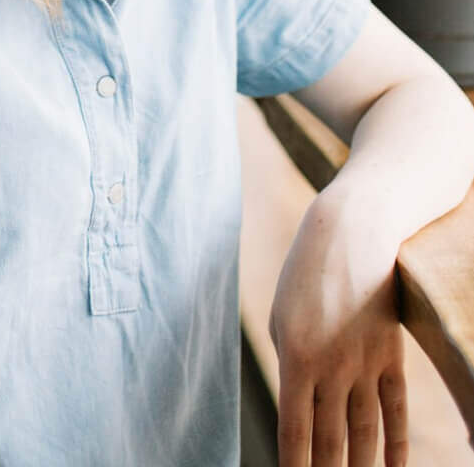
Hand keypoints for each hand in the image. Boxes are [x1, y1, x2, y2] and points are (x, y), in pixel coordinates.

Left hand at [268, 192, 407, 466]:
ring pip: (364, 434)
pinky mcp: (391, 357)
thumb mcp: (282, 317)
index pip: (295, 431)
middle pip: (331, 441)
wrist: (352, 233)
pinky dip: (396, 445)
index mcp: (295, 358)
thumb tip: (298, 409)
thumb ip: (291, 365)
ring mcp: (365, 365)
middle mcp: (332, 368)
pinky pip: (395, 411)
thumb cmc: (305, 274)